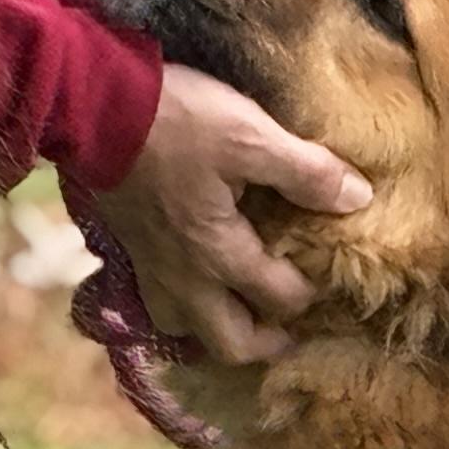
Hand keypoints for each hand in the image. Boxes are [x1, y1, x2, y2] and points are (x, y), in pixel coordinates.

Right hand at [95, 66, 370, 363]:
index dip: (311, 292)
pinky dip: (178, 306)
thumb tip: (358, 199)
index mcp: (220, 254)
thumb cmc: (176, 120)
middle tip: (288, 329)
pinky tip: (190, 283)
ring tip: (239, 310)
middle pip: (229, 343)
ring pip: (184, 329)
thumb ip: (307, 172)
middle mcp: (184, 278)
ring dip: (215, 328)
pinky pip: (153, 301)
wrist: (90, 104)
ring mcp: (148, 269)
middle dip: (264, 343)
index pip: (280, 298)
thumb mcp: (251, 135)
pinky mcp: (124, 250)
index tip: (329, 275)